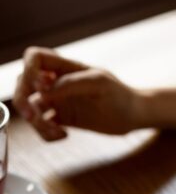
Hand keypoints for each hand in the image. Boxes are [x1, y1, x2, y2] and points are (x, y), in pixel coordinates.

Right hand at [13, 47, 142, 140]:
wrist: (134, 115)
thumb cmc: (121, 95)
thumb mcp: (99, 84)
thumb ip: (71, 84)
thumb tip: (43, 90)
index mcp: (66, 67)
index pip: (35, 58)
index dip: (29, 70)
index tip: (40, 87)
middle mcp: (58, 83)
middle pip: (24, 84)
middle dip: (23, 100)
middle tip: (34, 116)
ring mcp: (60, 101)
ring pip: (31, 108)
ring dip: (36, 121)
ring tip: (57, 132)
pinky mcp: (64, 119)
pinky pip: (44, 126)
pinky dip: (46, 133)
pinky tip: (63, 135)